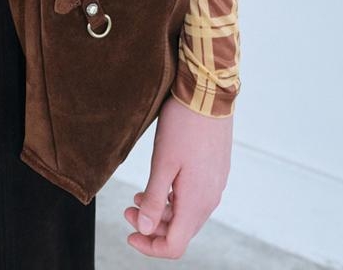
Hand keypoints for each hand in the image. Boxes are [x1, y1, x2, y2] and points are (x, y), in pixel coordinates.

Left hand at [122, 95, 232, 258]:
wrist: (208, 94)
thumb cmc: (183, 125)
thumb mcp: (162, 163)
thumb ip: (153, 199)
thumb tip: (144, 230)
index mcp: (196, 202)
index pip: (175, 246)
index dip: (150, 247)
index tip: (130, 235)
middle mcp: (210, 199)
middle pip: (180, 232)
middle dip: (152, 228)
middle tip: (127, 210)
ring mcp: (215, 185)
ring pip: (186, 214)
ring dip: (161, 212)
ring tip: (137, 197)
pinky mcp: (215, 172)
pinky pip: (194, 198)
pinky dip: (173, 199)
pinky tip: (159, 183)